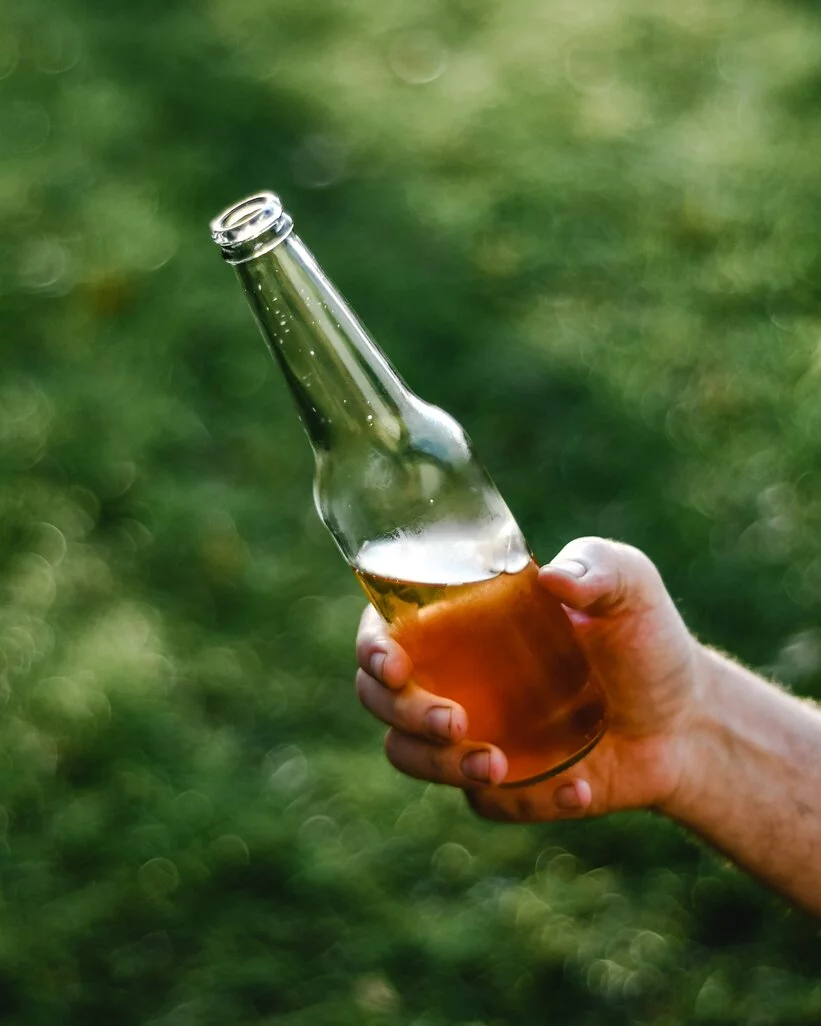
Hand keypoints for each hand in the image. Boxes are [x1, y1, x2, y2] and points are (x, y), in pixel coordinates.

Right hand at [355, 537, 704, 822]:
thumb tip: (555, 581)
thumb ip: (598, 567)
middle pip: (380, 700)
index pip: (386, 628)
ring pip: (409, 757)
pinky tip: (580, 788)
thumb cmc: (645, 638)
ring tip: (500, 766)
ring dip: (439, 766)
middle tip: (454, 722)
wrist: (685, 721)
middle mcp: (452, 677)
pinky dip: (527, 801)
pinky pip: (485, 805)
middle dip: (402, 714)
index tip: (392, 664)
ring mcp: (471, 735)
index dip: (371, 647)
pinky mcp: (501, 788)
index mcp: (462, 621)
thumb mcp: (630, 585)